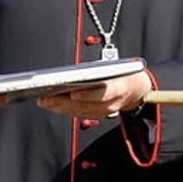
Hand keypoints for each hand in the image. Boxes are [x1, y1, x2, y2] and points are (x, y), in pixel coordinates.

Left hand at [37, 71, 152, 119]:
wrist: (138, 89)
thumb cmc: (125, 74)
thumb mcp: (118, 66)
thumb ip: (99, 70)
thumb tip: (74, 74)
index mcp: (121, 87)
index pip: (104, 93)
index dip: (87, 95)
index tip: (72, 93)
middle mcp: (114, 103)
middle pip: (86, 105)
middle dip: (63, 102)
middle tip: (45, 97)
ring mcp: (106, 111)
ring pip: (80, 111)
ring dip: (60, 107)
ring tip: (44, 100)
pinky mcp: (99, 115)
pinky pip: (80, 114)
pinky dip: (66, 110)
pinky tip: (53, 105)